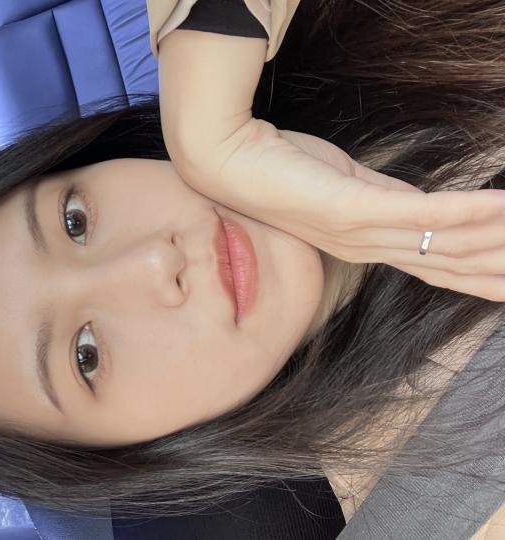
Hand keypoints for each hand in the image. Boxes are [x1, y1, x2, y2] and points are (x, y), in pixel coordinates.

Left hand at [180, 118, 504, 301]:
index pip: (437, 266)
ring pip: (445, 244)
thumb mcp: (342, 185)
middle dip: (499, 269)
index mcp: (366, 244)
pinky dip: (466, 211)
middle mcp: (367, 247)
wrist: (227, 158)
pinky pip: (421, 213)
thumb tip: (419, 203)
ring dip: (496, 240)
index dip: (481, 274)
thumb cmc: (279, 167)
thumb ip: (382, 198)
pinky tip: (502, 208)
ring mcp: (359, 231)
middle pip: (450, 264)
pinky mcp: (351, 207)